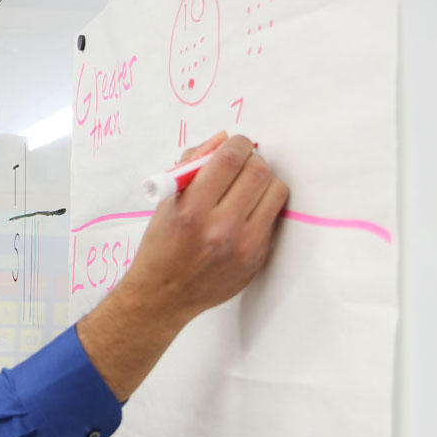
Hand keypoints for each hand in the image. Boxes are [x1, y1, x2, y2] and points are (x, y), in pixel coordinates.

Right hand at [75, 132, 288, 400]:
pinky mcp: (257, 258)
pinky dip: (262, 207)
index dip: (236, 143)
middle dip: (251, 160)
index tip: (234, 145)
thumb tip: (222, 140)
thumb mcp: (166, 201)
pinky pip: (273, 217)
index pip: (230, 158)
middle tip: (241, 164)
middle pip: (258, 172)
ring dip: (263, 181)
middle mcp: (221, 228)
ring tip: (246, 187)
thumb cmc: (161, 245)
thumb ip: (192, 165)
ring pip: (275, 191)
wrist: (164, 295)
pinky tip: (244, 212)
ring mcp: (243, 246)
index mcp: (193, 210)